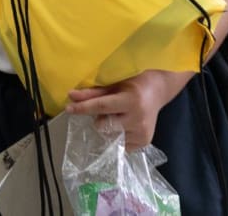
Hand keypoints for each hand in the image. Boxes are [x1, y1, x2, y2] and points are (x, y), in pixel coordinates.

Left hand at [64, 70, 182, 149]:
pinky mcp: (144, 142)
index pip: (102, 107)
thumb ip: (94, 92)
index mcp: (132, 100)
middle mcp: (138, 119)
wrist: (158, 90)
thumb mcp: (115, 84)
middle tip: (108, 109)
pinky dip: (117, 136)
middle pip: (104, 125)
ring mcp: (142, 133)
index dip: (83, 108)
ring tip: (119, 116)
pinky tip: (125, 125)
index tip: (68, 109)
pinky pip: (120, 144)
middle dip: (99, 118)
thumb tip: (71, 96)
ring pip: (110, 136)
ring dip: (108, 127)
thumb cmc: (134, 83)